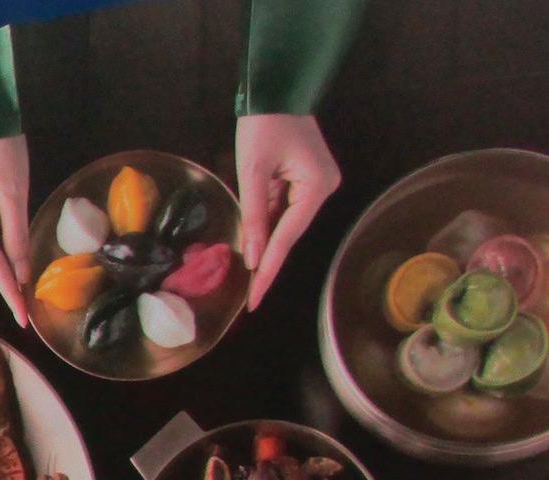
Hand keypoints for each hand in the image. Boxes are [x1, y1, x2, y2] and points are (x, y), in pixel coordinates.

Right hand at [0, 134, 31, 325]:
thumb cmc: (1, 154)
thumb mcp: (14, 197)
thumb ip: (18, 237)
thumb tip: (23, 274)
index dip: (9, 291)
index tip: (21, 318)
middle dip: (10, 285)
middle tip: (26, 315)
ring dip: (10, 270)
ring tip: (26, 298)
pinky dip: (9, 252)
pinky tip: (20, 267)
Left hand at [235, 114, 341, 310]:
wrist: (275, 89)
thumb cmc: (263, 124)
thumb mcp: (252, 172)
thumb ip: (253, 215)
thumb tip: (253, 255)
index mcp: (316, 187)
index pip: (287, 237)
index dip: (269, 268)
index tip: (257, 298)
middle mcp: (323, 189)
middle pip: (289, 232)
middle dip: (267, 258)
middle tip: (252, 296)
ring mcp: (316, 183)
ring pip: (285, 221)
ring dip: (264, 237)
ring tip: (248, 271)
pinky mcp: (306, 178)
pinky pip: (283, 206)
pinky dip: (266, 219)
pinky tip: (252, 236)